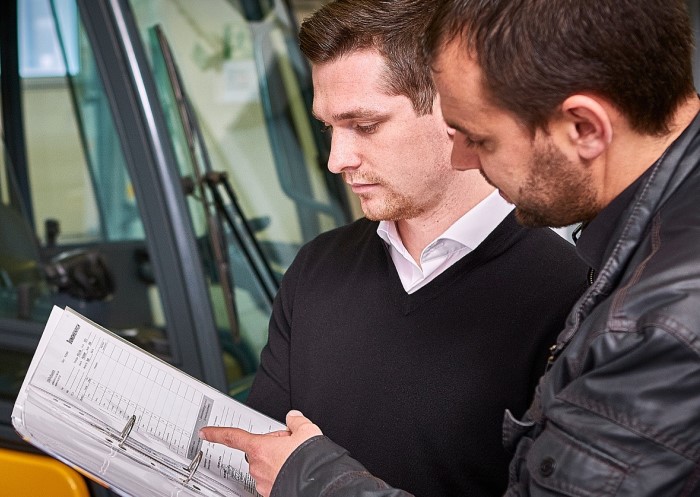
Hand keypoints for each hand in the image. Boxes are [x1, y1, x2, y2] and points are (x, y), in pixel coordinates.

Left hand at [199, 410, 322, 496]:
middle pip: (259, 449)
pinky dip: (281, 472)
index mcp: (260, 447)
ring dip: (278, 459)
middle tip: (291, 444)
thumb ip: (296, 421)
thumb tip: (293, 417)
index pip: (233, 437)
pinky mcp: (270, 492)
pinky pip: (272, 477)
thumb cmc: (308, 461)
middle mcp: (257, 466)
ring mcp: (263, 481)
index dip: (216, 433)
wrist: (319, 485)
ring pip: (266, 464)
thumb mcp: (306, 431)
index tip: (204, 433)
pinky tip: (294, 470)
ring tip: (296, 459)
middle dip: (272, 445)